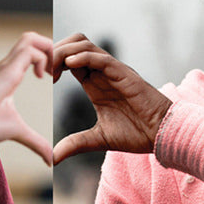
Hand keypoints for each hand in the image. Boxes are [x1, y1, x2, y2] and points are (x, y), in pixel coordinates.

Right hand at [0, 32, 53, 164]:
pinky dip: (44, 59)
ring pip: (31, 38)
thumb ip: (36, 142)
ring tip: (53, 72)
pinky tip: (43, 78)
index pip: (31, 52)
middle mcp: (7, 67)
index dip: (48, 59)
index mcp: (9, 76)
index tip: (55, 79)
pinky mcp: (6, 71)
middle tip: (58, 72)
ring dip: (49, 50)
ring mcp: (5, 66)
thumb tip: (51, 160)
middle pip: (33, 38)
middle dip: (52, 49)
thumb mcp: (17, 132)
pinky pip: (30, 50)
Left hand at [51, 34, 172, 164]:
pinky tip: (70, 65)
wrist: (162, 134)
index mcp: (94, 82)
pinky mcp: (124, 73)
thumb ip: (74, 144)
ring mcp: (113, 70)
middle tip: (43, 70)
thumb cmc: (136, 134)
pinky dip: (83, 56)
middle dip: (55, 51)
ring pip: (84, 45)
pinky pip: (101, 57)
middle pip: (73, 44)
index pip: (69, 60)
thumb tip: (53, 158)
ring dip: (65, 51)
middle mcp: (102, 72)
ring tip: (52, 68)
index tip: (41, 77)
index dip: (53, 63)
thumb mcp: (98, 139)